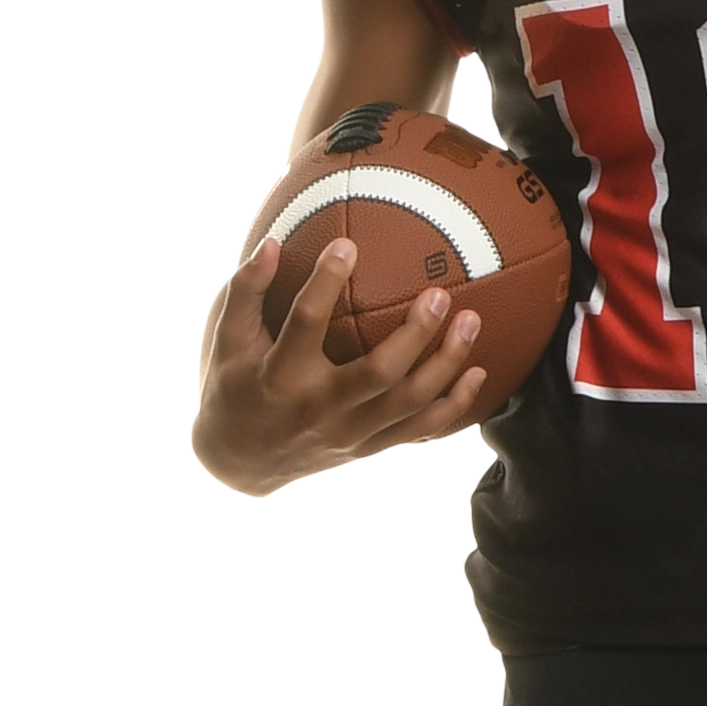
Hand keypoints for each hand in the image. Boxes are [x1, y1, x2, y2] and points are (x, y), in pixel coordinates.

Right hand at [189, 233, 492, 494]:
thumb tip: (271, 242)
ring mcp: (348, 435)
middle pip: (378, 373)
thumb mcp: (227, 342)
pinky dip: (452, 405)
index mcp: (280, 377)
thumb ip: (246, 291)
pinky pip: (419, 430)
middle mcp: (318, 409)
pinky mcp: (367, 449)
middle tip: (440, 294)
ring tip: (471, 319)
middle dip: (414, 335)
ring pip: (408, 402)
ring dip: (446, 363)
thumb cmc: (233, 386)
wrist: (240, 462)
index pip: (306, 324)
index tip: (347, 244)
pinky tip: (479, 372)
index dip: (325, 282)